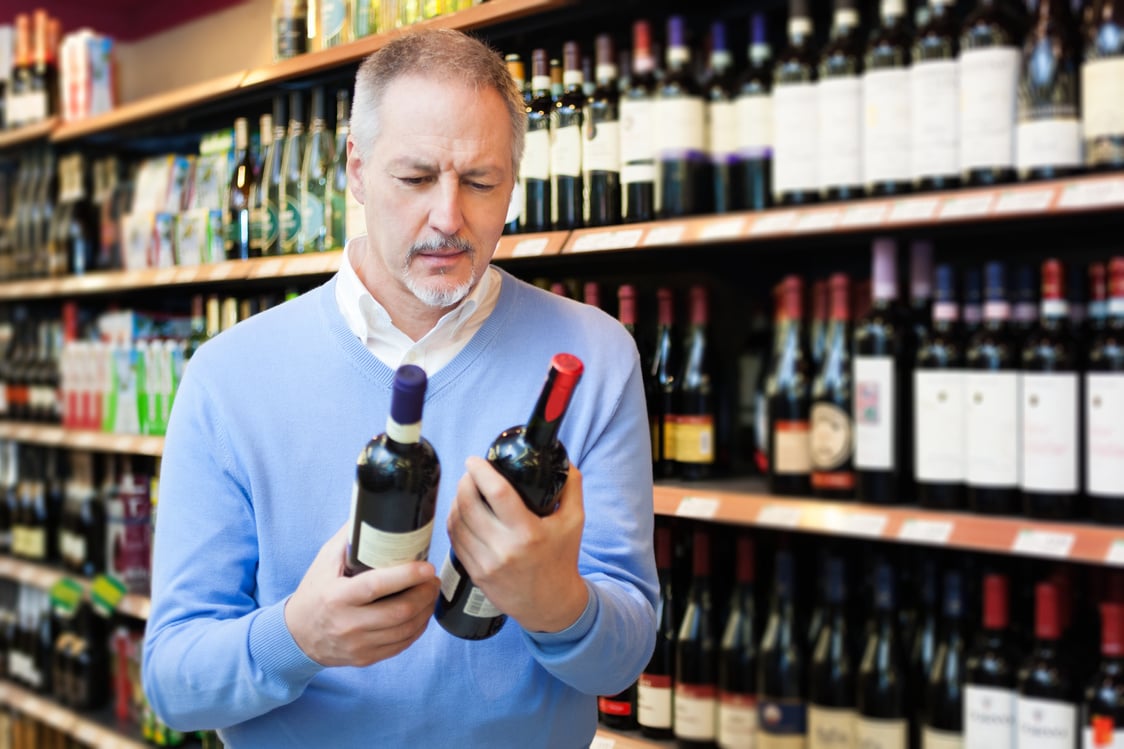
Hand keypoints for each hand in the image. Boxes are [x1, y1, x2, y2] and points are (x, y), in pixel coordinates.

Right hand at [284, 524, 439, 666]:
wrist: (297, 635)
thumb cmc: (315, 592)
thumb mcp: (324, 562)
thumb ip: (349, 539)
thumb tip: (374, 511)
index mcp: (337, 597)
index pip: (377, 586)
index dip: (406, 576)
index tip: (426, 566)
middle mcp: (348, 624)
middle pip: (399, 611)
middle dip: (425, 593)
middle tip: (433, 578)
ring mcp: (358, 645)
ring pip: (406, 630)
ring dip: (426, 610)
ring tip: (430, 593)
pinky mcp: (366, 658)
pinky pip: (402, 645)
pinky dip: (418, 628)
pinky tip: (421, 614)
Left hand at [447, 457, 588, 632]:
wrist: (551, 603)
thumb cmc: (562, 558)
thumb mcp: (575, 521)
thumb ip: (571, 486)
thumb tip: (561, 458)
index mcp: (529, 533)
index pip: (498, 493)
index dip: (481, 472)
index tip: (475, 460)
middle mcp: (505, 549)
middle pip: (469, 505)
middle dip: (464, 482)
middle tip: (470, 473)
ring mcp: (487, 563)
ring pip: (457, 522)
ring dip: (456, 500)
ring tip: (465, 490)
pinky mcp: (476, 573)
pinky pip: (455, 540)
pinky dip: (454, 521)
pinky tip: (461, 512)